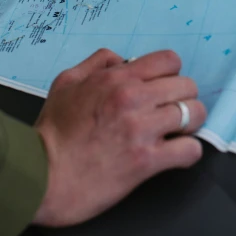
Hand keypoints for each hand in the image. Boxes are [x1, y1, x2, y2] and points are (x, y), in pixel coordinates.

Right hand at [33, 48, 205, 226]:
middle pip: (188, 86)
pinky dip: (188, 152)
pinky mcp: (147, 161)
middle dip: (182, 98)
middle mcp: (134, 98)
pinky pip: (190, 150)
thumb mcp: (66, 82)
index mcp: (117, 78)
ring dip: (189, 124)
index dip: (170, 74)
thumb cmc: (51, 132)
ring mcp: (142, 130)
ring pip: (195, 114)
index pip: (169, 60)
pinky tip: (175, 155)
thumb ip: (97, 64)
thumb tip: (122, 60)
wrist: (40, 175)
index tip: (163, 88)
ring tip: (176, 134)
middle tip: (169, 113)